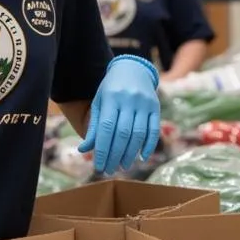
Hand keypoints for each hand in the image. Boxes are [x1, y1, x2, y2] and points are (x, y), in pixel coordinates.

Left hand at [79, 56, 160, 174]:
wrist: (132, 69)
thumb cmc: (111, 90)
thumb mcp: (99, 103)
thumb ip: (94, 127)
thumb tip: (83, 150)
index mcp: (111, 98)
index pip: (106, 129)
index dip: (103, 150)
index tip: (99, 166)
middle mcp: (128, 100)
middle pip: (122, 134)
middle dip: (115, 155)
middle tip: (110, 170)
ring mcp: (144, 104)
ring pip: (138, 134)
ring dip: (130, 153)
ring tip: (123, 166)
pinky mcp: (156, 107)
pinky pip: (153, 130)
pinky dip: (149, 145)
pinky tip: (142, 158)